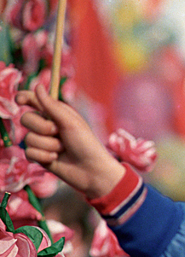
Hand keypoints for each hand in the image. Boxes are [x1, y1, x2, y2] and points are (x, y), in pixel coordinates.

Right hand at [16, 84, 124, 198]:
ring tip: (63, 149)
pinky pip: (29, 152)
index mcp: (55, 113)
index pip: (32, 101)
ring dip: (47, 145)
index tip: (19, 101)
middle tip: (58, 133)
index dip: (23, 98)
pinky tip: (56, 159)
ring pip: (28, 138)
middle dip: (42, 127)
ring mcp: (42, 141)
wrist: (92, 171)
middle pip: (26, 119)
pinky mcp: (39, 156)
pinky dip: (43, 156)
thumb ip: (51, 106)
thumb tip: (37, 86)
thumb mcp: (70, 122)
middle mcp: (46, 126)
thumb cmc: (86, 144)